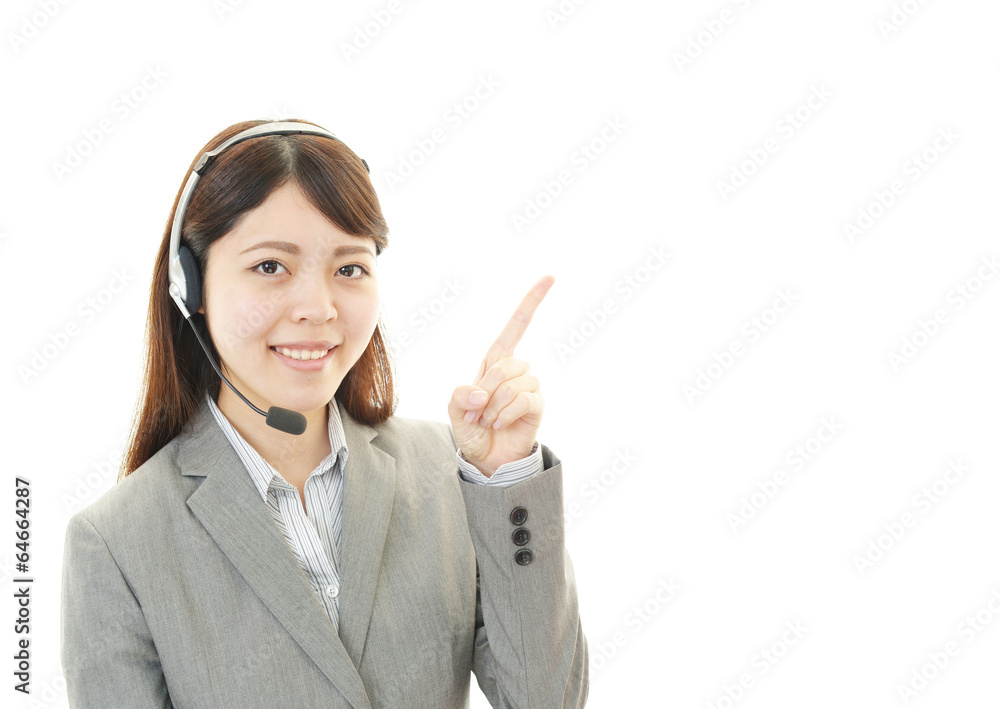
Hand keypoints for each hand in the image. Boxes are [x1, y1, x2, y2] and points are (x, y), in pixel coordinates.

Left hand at [447, 275, 553, 476]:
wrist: (487, 458)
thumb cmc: (472, 429)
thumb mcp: (456, 410)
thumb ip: (461, 396)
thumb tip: (482, 393)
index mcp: (496, 361)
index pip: (517, 325)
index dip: (532, 301)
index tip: (550, 277)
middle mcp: (516, 369)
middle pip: (504, 363)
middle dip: (486, 389)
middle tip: (477, 412)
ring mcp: (530, 386)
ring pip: (513, 383)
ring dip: (494, 405)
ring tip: (488, 420)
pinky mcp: (538, 405)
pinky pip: (524, 399)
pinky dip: (506, 413)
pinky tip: (499, 424)